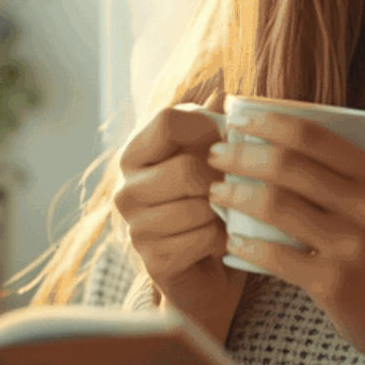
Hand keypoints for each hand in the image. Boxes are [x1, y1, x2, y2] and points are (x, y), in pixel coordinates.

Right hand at [113, 104, 248, 343]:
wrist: (208, 271)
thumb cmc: (211, 205)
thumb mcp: (212, 159)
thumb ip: (213, 126)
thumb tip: (224, 92)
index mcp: (135, 153)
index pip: (167, 119)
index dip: (207, 127)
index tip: (229, 142)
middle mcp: (126, 188)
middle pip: (187, 167)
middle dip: (224, 178)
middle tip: (238, 185)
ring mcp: (134, 227)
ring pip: (198, 206)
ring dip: (226, 212)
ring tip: (230, 215)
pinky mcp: (152, 260)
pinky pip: (202, 238)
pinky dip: (224, 239)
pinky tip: (224, 240)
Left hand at [207, 115, 364, 364]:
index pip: (318, 138)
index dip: (273, 122)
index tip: (242, 118)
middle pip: (289, 167)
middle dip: (242, 155)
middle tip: (216, 154)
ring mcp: (350, 248)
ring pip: (276, 206)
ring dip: (236, 194)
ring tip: (215, 192)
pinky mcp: (333, 285)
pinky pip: (276, 257)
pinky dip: (247, 246)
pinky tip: (231, 240)